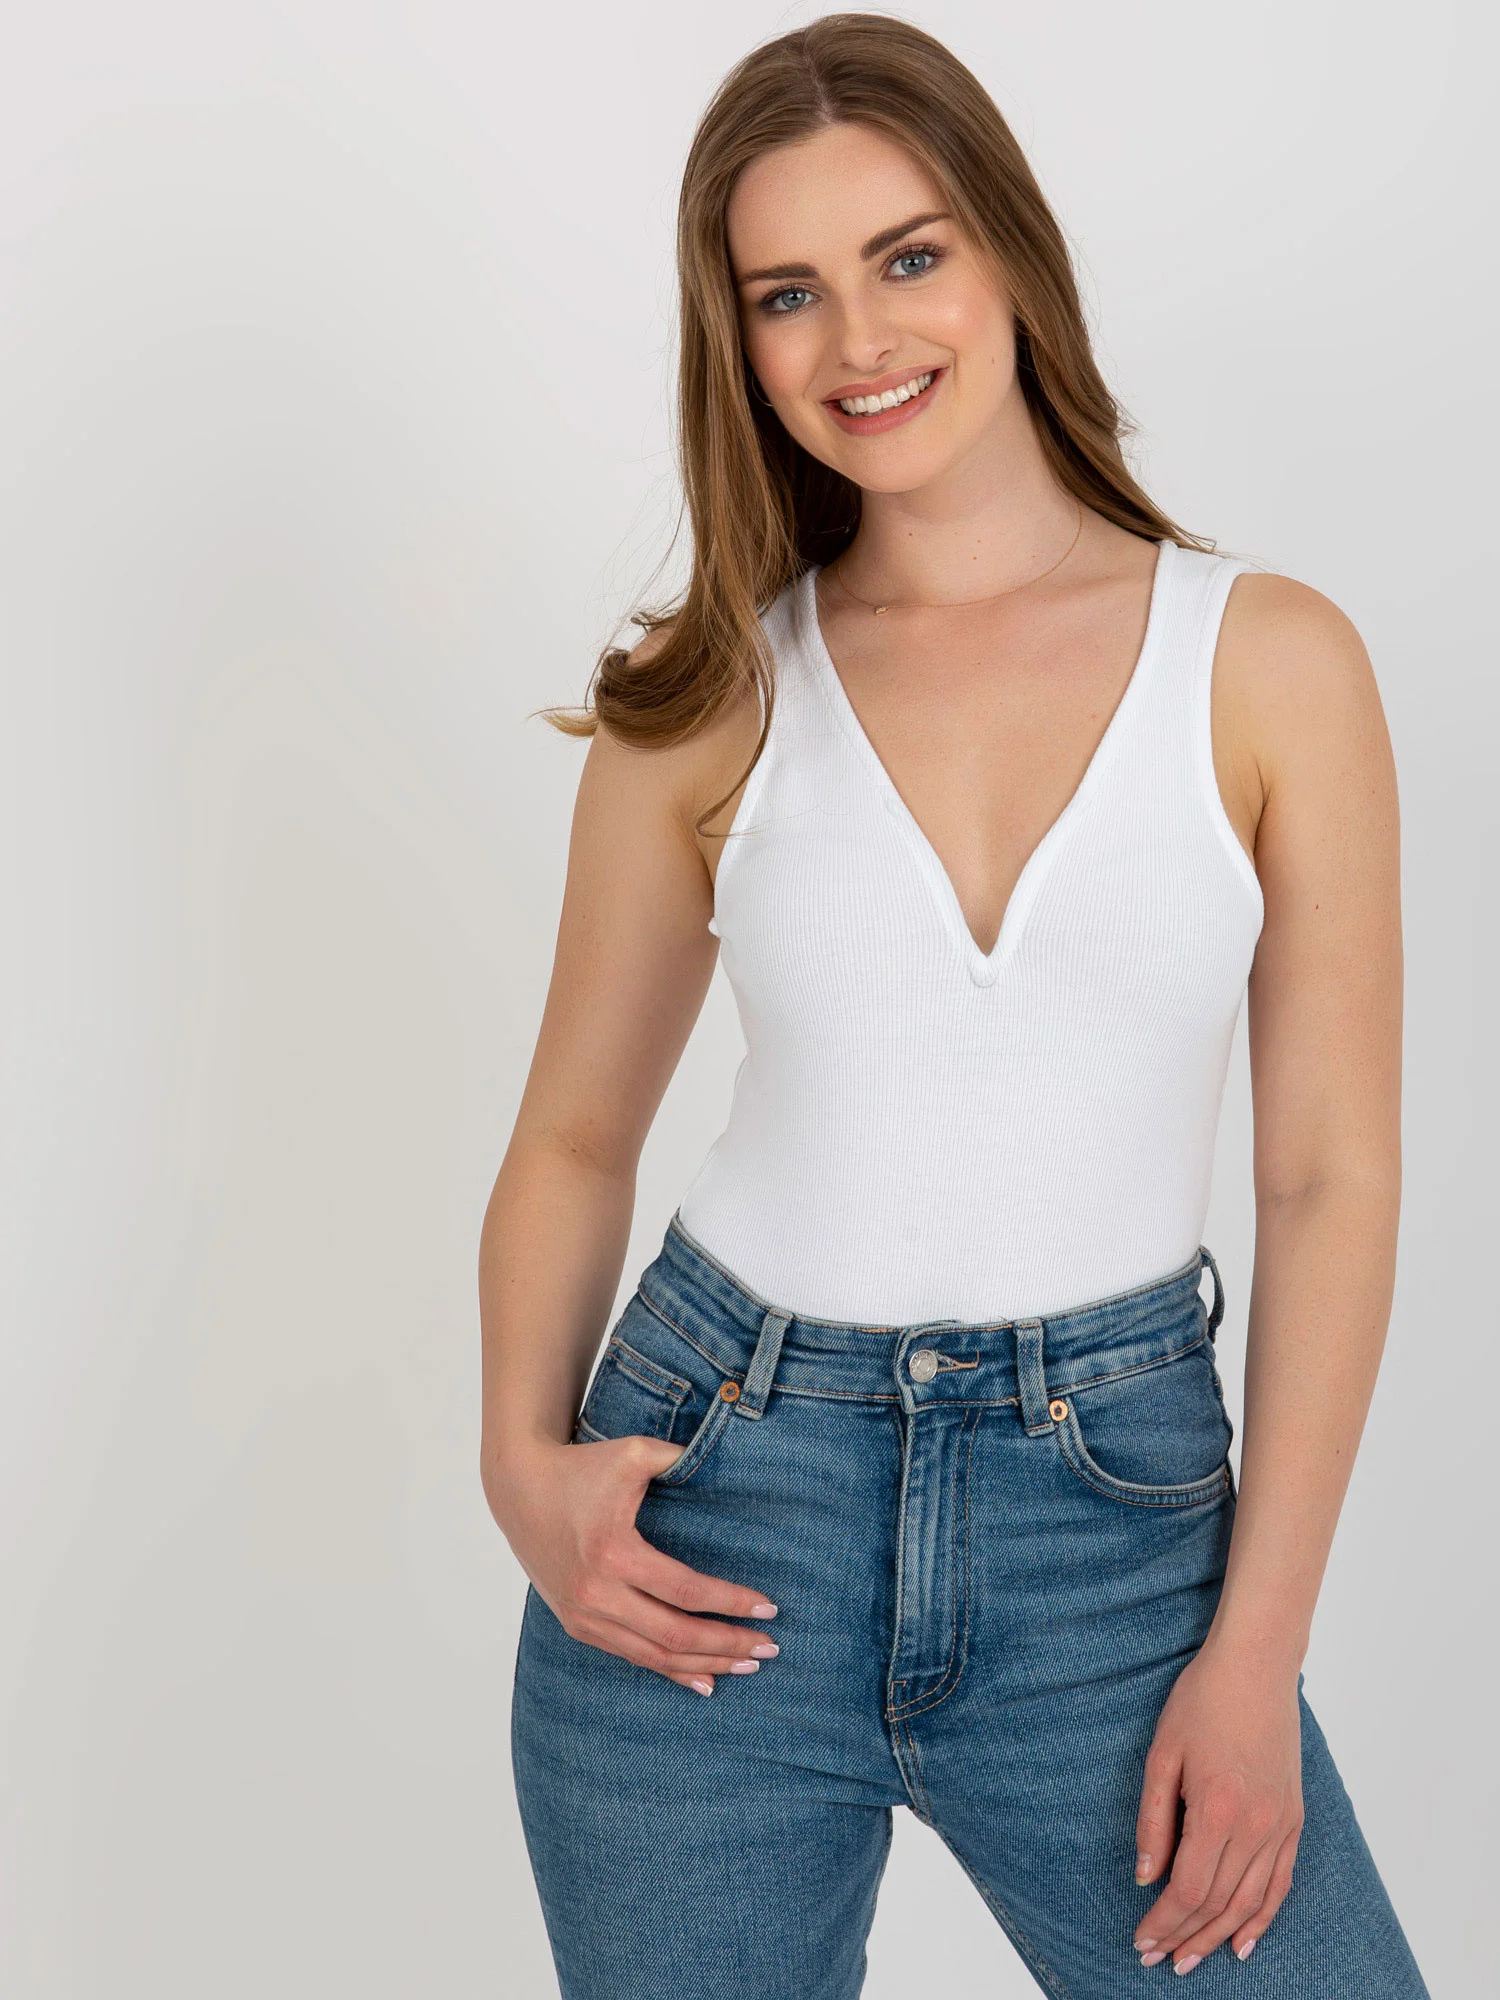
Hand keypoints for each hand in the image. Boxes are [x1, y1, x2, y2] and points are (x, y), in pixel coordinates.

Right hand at [487, 1433, 778, 1695]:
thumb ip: (680, 1457)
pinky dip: (668, 1670)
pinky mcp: (576, 1623)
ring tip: (746, 1667)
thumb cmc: (581, 1466)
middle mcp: (596, 1592)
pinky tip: (702, 1679)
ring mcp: (583, 1614)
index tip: (768, 1607)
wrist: (518, 1487)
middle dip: (727, 1645)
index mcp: (613, 1552)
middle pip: (674, 1635)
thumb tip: (728, 1462)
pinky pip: (630, 1656)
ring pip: (653, 1656)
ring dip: (703, 1665)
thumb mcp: (632, 1452)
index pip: (685, 1590)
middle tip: (769, 1648)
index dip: (730, 1603)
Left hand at [1132, 1638, 1304, 1972]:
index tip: (1141, 1940)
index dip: (1164, 1922)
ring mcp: (1281, 1825)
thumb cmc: (1202, 1701)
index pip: (1190, 1889)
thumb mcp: (1162, 1754)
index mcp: (1218, 1810)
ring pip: (1251, 1902)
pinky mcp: (1294, 1818)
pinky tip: (1244, 1941)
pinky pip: (1280, 1883)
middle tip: (1157, 1960)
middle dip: (1185, 1937)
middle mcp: (1256, 1826)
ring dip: (1219, 1936)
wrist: (1255, 1667)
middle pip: (1219, 1903)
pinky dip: (1262, 1918)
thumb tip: (1146, 1876)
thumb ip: (1154, 1819)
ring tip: (1191, 1960)